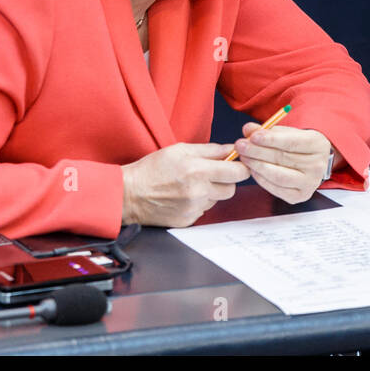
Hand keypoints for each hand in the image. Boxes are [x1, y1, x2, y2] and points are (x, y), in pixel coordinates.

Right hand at [120, 142, 248, 226]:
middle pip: (231, 188)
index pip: (237, 172)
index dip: (240, 166)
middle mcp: (199, 192)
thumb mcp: (180, 150)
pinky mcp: (188, 221)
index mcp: (198, 171)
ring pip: (217, 199)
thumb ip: (210, 150)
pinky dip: (200, 202)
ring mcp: (194, 209)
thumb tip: (231, 149)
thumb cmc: (152, 169)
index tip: (236, 163)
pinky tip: (184, 195)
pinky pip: (204, 210)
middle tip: (212, 173)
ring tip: (192, 184)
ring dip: (212, 191)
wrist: (129, 194)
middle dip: (226, 180)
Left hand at [234, 123, 331, 203]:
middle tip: (240, 146)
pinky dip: (261, 179)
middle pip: (283, 158)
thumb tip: (248, 129)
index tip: (253, 136)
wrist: (312, 163)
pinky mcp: (300, 196)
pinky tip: (253, 169)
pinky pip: (276, 188)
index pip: (292, 142)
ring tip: (244, 157)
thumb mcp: (286, 133)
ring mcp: (310, 183)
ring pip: (278, 176)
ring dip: (257, 166)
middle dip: (258, 152)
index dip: (271, 139)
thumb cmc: (298, 145)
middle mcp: (317, 166)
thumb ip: (267, 130)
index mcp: (317, 145)